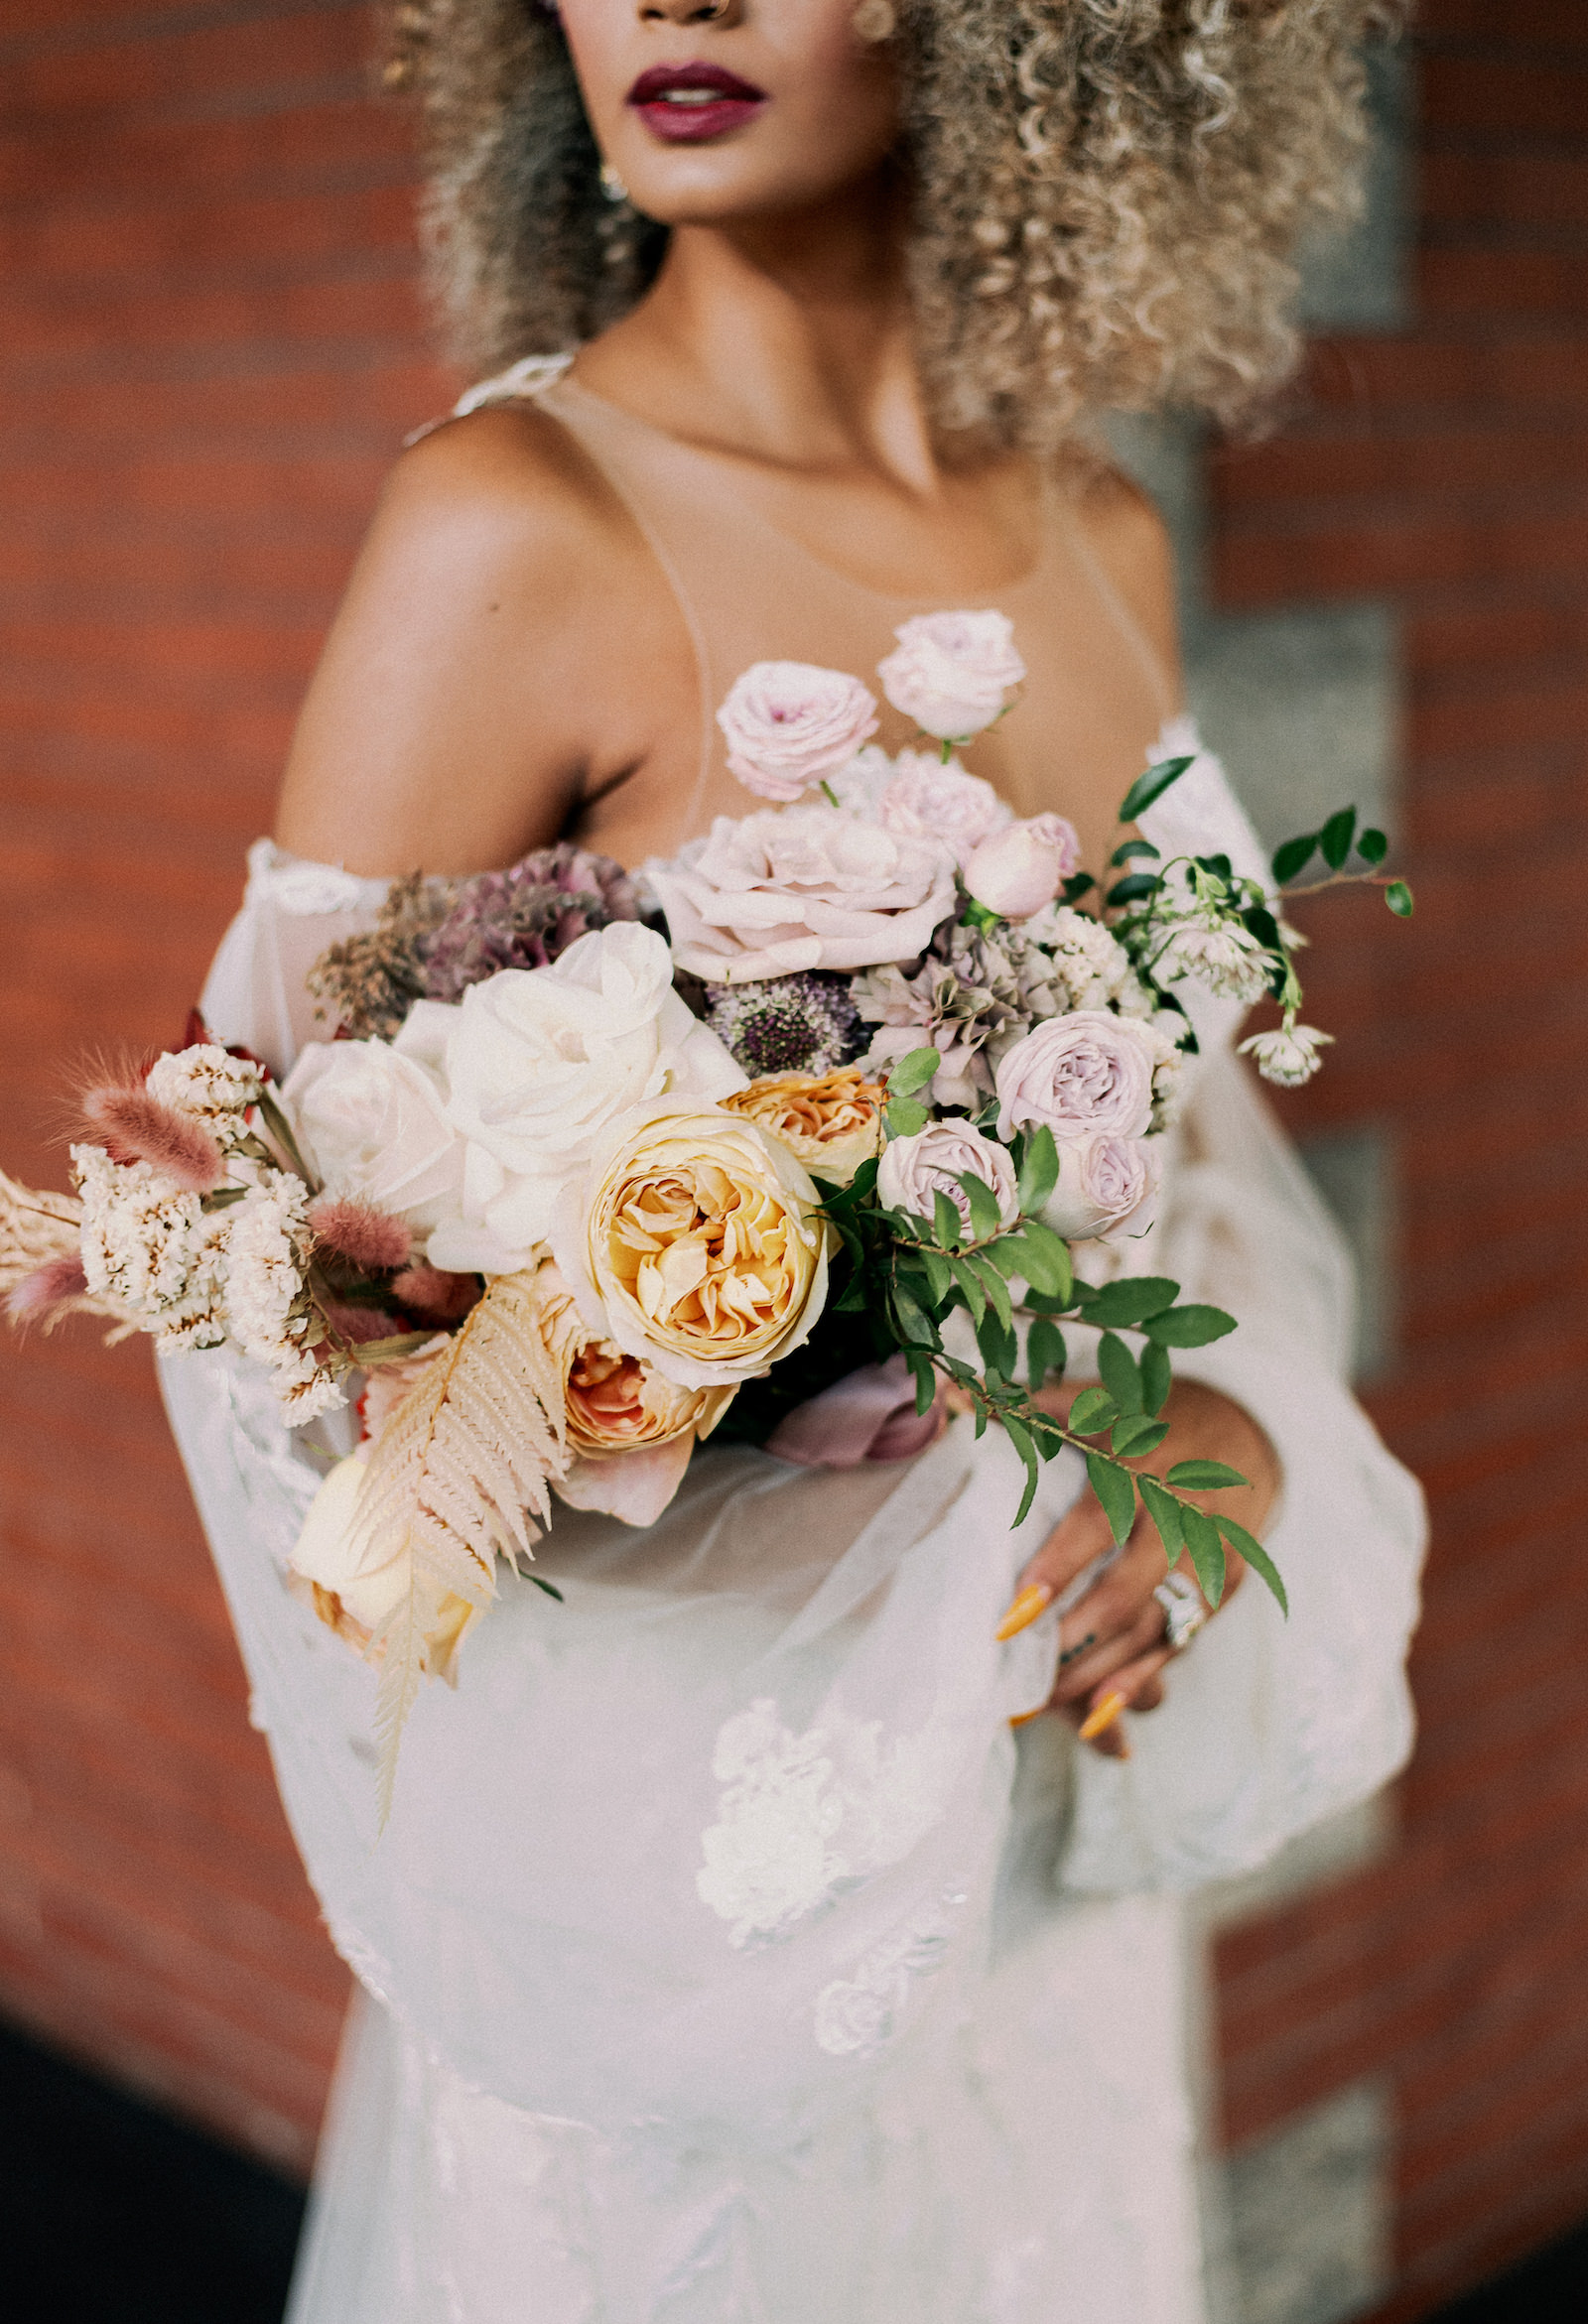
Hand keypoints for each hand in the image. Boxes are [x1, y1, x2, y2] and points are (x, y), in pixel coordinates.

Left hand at [997, 1379, 1278, 1757]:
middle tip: (1019, 1673)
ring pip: (1153, 1628)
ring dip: (1096, 1672)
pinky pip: (1180, 1642)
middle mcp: (1179, 1512)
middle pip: (1129, 1590)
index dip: (1058, 1569)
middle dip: (1074, 1638)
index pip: (1098, 1522)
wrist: (1249, 1424)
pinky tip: (1094, 1718)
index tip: (1012, 1612)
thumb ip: (1035, 1405)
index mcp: (1141, 1462)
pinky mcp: (1225, 1584)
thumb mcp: (1101, 1397)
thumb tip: (957, 1395)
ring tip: (1038, 1702)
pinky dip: (1137, 1683)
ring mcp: (1209, 1554)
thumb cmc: (1152, 1414)